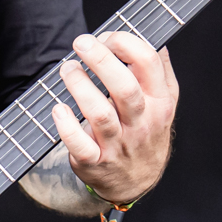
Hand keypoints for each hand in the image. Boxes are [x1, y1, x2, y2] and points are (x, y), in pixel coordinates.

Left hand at [52, 32, 178, 204]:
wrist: (134, 184)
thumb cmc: (145, 135)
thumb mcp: (164, 106)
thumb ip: (162, 74)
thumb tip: (159, 44)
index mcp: (159, 103)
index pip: (148, 64)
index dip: (125, 43)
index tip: (106, 37)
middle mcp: (140, 123)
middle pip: (124, 87)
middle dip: (101, 60)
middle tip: (81, 43)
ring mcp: (118, 144)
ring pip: (100, 114)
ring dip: (80, 87)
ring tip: (67, 69)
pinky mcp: (94, 162)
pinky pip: (80, 146)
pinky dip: (66, 127)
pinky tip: (58, 109)